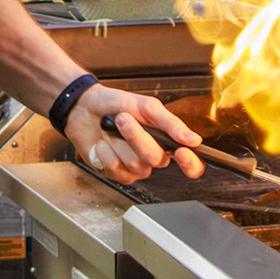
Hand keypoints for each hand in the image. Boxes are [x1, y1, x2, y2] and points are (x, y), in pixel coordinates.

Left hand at [66, 84, 204, 183]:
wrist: (85, 107)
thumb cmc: (117, 105)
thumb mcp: (147, 107)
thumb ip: (171, 124)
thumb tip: (193, 140)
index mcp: (166, 141)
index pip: (191, 163)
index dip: (190, 164)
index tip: (182, 152)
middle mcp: (153, 157)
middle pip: (156, 159)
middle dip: (137, 137)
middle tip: (123, 118)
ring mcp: (134, 168)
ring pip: (135, 165)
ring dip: (119, 141)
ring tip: (111, 127)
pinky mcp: (115, 173)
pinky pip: (116, 169)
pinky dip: (105, 151)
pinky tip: (103, 142)